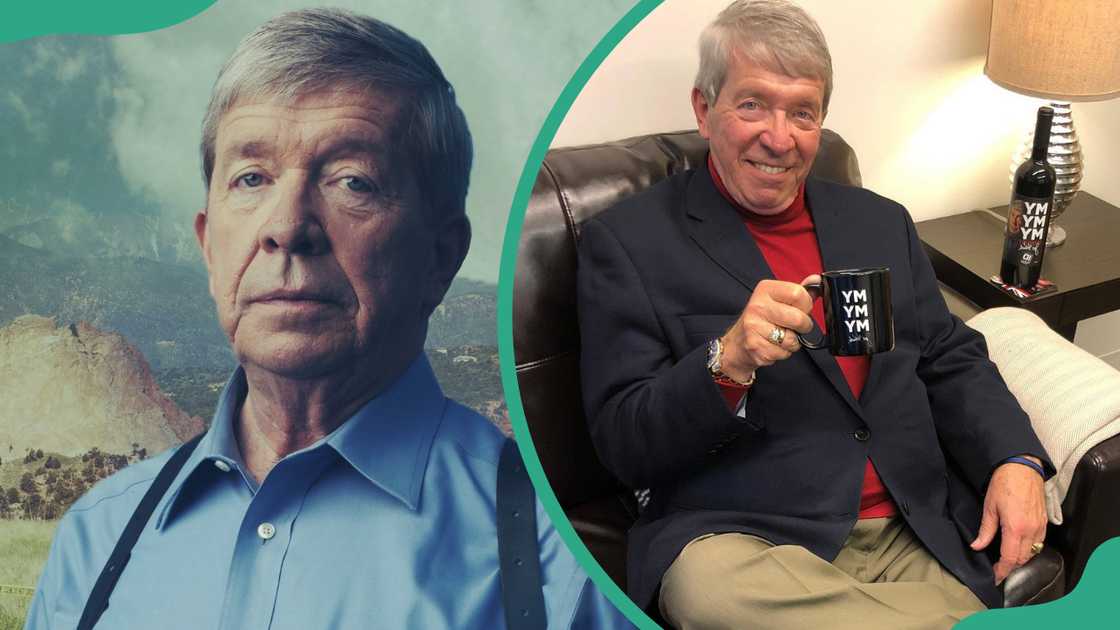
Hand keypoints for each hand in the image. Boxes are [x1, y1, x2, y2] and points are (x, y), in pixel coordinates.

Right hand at [719, 279, 814, 381]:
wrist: (737, 343)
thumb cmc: (762, 319)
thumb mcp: (778, 300)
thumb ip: (799, 292)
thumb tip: (817, 280)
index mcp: (765, 289)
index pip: (798, 293)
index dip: (806, 305)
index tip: (800, 309)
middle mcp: (757, 306)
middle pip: (798, 318)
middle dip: (803, 326)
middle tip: (793, 326)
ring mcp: (754, 326)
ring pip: (792, 339)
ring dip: (792, 342)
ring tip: (780, 336)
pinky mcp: (755, 346)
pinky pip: (783, 352)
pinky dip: (783, 352)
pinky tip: (772, 345)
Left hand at [969, 456, 1046, 584]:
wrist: (1022, 467)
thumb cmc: (1003, 484)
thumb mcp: (989, 507)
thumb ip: (985, 530)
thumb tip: (977, 546)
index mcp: (1015, 528)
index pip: (1010, 558)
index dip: (1002, 570)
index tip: (995, 576)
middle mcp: (1031, 530)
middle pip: (1022, 559)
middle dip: (1010, 567)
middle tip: (998, 569)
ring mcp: (1040, 526)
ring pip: (1032, 552)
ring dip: (1020, 559)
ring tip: (1007, 559)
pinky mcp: (1044, 522)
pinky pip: (1039, 543)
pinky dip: (1029, 549)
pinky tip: (1019, 546)